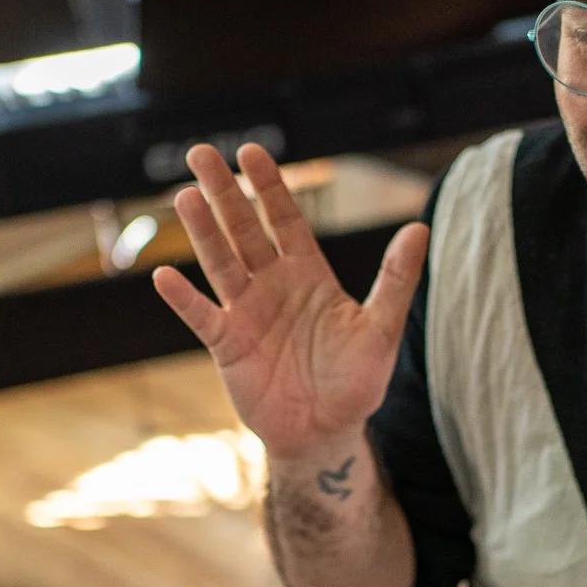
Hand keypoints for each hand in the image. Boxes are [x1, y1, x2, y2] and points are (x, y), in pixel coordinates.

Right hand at [152, 143, 429, 458]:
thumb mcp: (381, 328)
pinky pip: (202, 316)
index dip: (269, 186)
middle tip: (201, 154)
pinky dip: (184, 298)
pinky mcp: (228, 345)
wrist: (326, 433)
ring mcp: (247, 313)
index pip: (285, 219)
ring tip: (185, 196)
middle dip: (224, 193)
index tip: (251, 153)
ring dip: (203, 231)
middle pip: (244, 229)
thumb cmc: (356, 382)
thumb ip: (397, 278)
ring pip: (220, 262)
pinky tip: (165, 276)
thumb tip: (420, 227)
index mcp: (308, 274)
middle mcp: (272, 286)